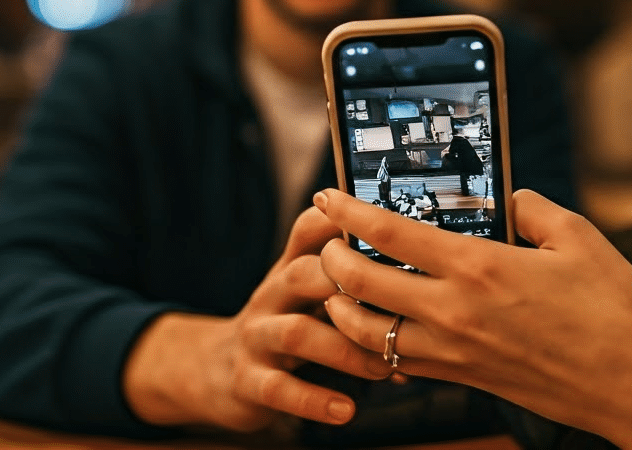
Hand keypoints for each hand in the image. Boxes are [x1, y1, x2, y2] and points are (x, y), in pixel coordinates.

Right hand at [123, 206, 391, 432]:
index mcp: (289, 270)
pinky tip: (346, 410)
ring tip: (383, 369)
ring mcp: (256, 337)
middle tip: (396, 307)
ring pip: (297, 333)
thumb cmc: (282, 326)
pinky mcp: (247, 379)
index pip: (309, 230)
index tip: (384, 227)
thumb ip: (348, 280)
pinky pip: (279, 388)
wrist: (214, 369)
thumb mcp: (303, 295)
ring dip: (346, 351)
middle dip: (349, 286)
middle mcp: (271, 295)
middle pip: (303, 274)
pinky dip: (315, 400)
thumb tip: (417, 273)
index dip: (341, 222)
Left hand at [316, 188, 631, 449]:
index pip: (387, 233)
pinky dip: (375, 343)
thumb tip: (506, 198)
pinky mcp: (462, 378)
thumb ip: (532, 208)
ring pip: (365, 333)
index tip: (325, 195)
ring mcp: (454, 351)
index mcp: (479, 265)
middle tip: (327, 241)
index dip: (346, 211)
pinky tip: (381, 325)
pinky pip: (397, 363)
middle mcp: (454, 311)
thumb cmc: (615, 310)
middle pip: (359, 284)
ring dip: (341, 307)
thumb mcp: (578, 237)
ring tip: (341, 286)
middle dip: (330, 258)